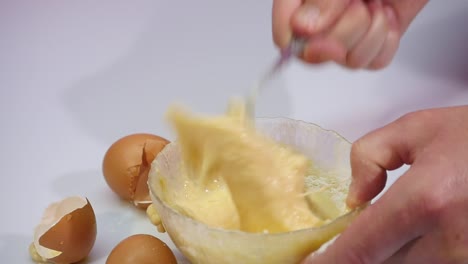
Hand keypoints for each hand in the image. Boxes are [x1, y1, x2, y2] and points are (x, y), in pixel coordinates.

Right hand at [272, 0, 427, 68]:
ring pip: (349, 61)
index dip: (304, 44)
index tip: (324, 36)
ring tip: (376, 4)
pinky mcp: (371, 42)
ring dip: (371, 33)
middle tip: (359, 2)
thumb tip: (303, 29)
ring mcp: (346, 33)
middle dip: (347, 30)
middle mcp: (319, 20)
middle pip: (318, 55)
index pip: (284, 36)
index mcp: (300, 0)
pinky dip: (386, 41)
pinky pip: (373, 63)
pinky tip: (388, 16)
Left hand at [301, 105, 467, 262]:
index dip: (329, 262)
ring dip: (385, 255)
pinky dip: (410, 255)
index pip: (360, 247)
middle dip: (357, 256)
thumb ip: (369, 157)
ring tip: (382, 231)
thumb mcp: (416, 128)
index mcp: (426, 200)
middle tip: (341, 243)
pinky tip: (405, 238)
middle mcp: (449, 240)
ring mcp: (467, 256)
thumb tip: (354, 200)